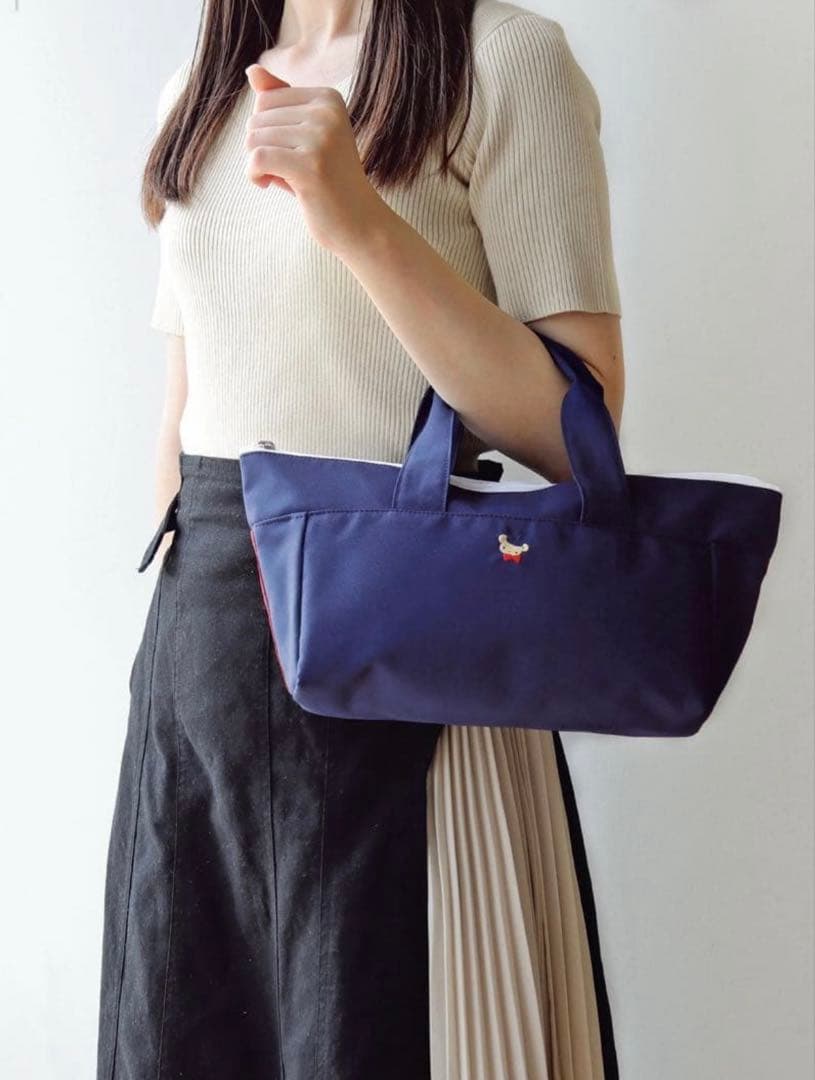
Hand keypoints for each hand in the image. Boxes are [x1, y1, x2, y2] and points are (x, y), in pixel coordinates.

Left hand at [244, 64, 390, 256]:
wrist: (360, 224)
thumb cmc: (328, 183)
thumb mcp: (305, 137)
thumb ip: (280, 102)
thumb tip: (252, 69)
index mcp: (328, 98)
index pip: (265, 99)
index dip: (267, 131)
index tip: (289, 153)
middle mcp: (326, 112)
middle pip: (257, 118)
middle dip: (261, 148)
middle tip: (287, 171)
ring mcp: (320, 137)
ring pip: (253, 138)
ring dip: (257, 164)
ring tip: (282, 179)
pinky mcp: (310, 165)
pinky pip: (256, 159)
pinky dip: (253, 175)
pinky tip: (267, 184)